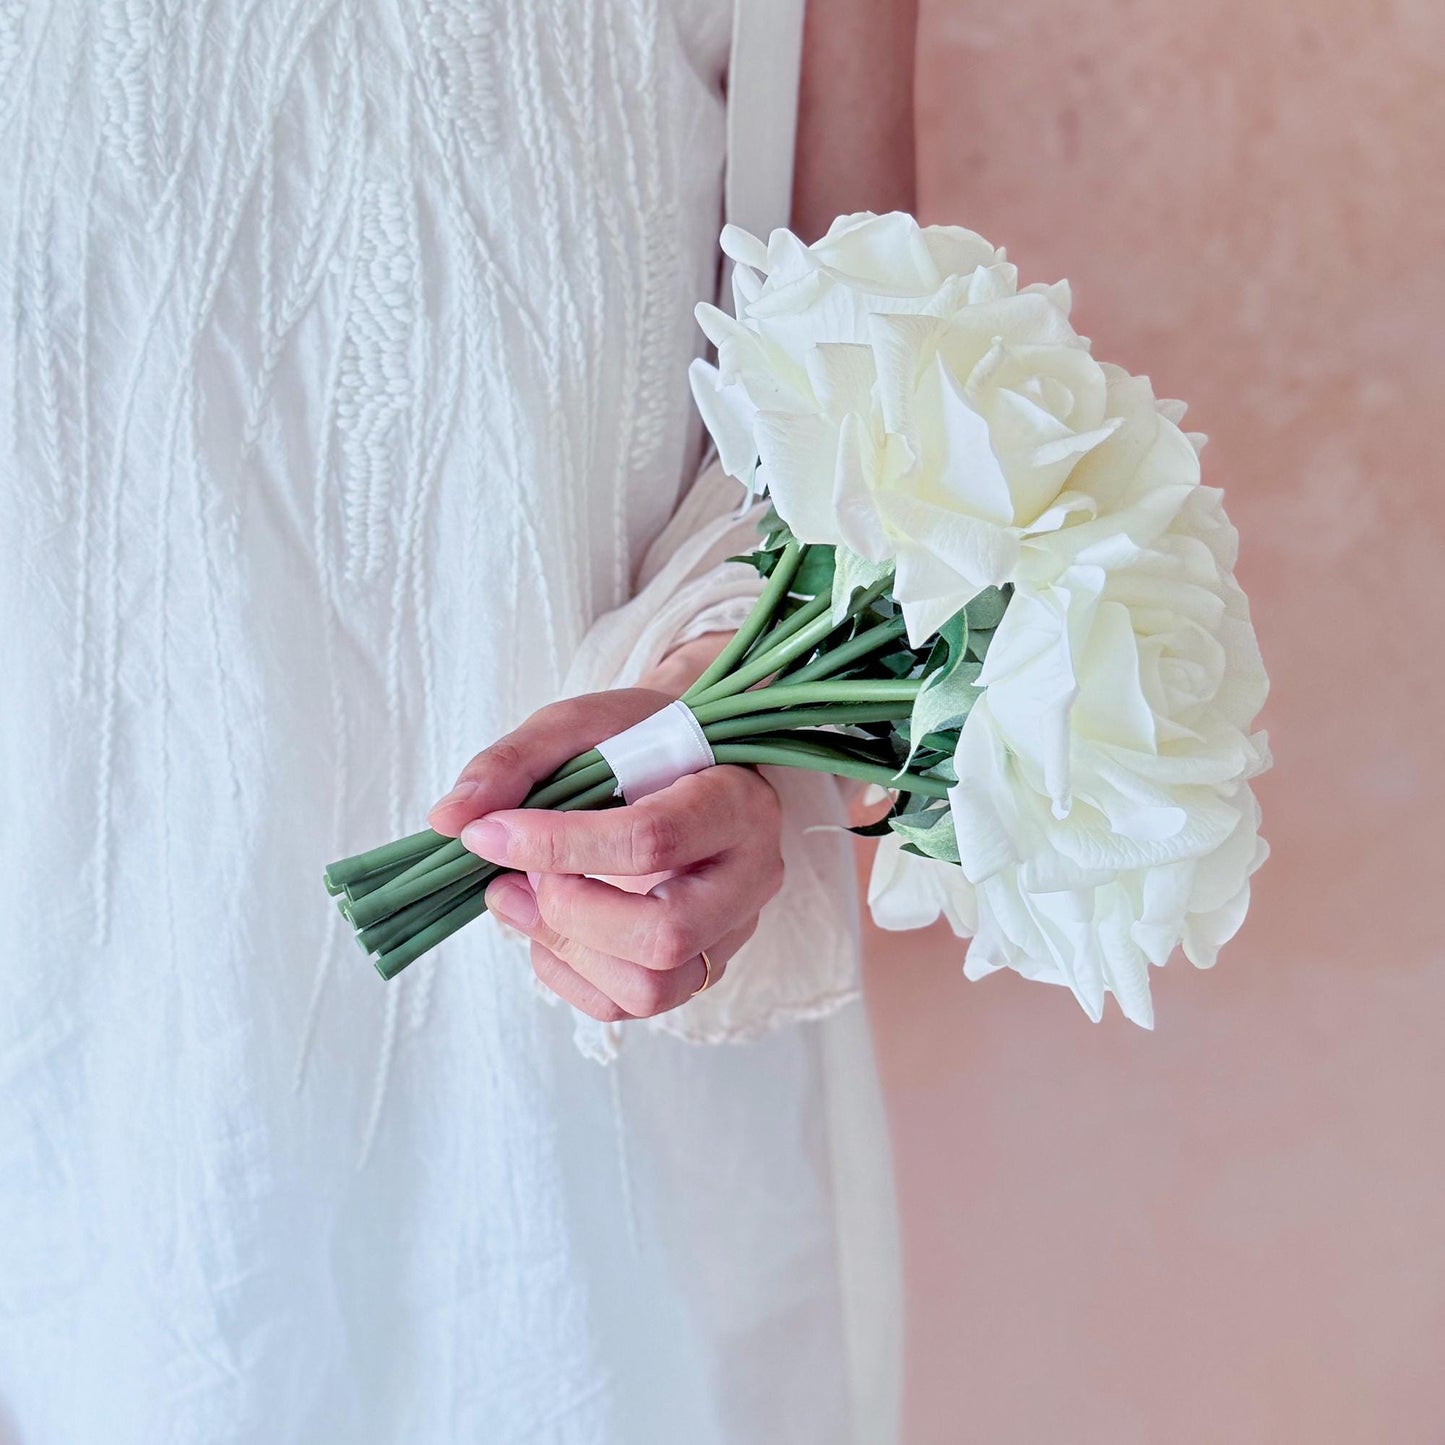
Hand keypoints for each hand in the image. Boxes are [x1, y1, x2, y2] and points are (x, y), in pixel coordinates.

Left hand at [427, 686, 784, 1022]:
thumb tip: (450, 820)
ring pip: (649, 986)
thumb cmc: (641, 738)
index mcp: (736, 802)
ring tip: (519, 896)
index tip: (489, 833)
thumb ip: (516, 761)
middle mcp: (750, 877)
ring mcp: (730, 931)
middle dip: (568, 912)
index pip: (653, 840)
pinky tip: (544, 922)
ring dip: (562, 948)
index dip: (558, 846)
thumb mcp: (582, 725)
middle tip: (518, 875)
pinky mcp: (699, 966)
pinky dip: (565, 973)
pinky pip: (628, 1004)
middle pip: (666, 934)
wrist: (688, 760)